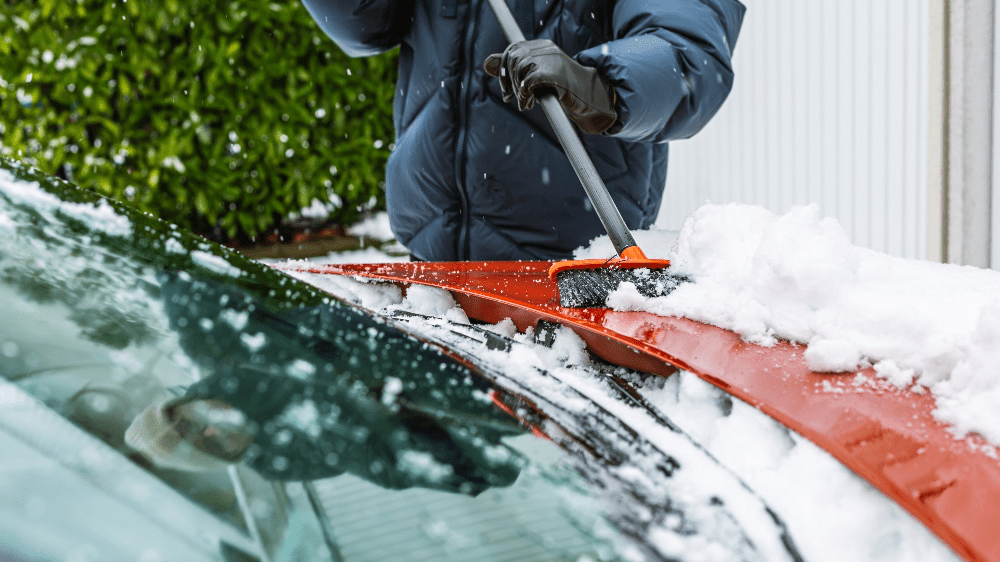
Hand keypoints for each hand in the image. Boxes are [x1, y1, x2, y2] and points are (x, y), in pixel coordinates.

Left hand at [484, 39, 617, 134]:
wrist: (590, 98)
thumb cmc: (562, 89)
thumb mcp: (534, 78)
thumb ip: (512, 70)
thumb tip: (486, 63)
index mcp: (542, 46)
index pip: (513, 50)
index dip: (504, 70)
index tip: (506, 90)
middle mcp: (547, 48)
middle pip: (513, 57)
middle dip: (508, 81)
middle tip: (512, 98)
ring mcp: (552, 58)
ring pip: (520, 68)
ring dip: (517, 89)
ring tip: (524, 102)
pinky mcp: (555, 73)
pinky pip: (529, 81)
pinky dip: (524, 95)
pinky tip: (527, 105)